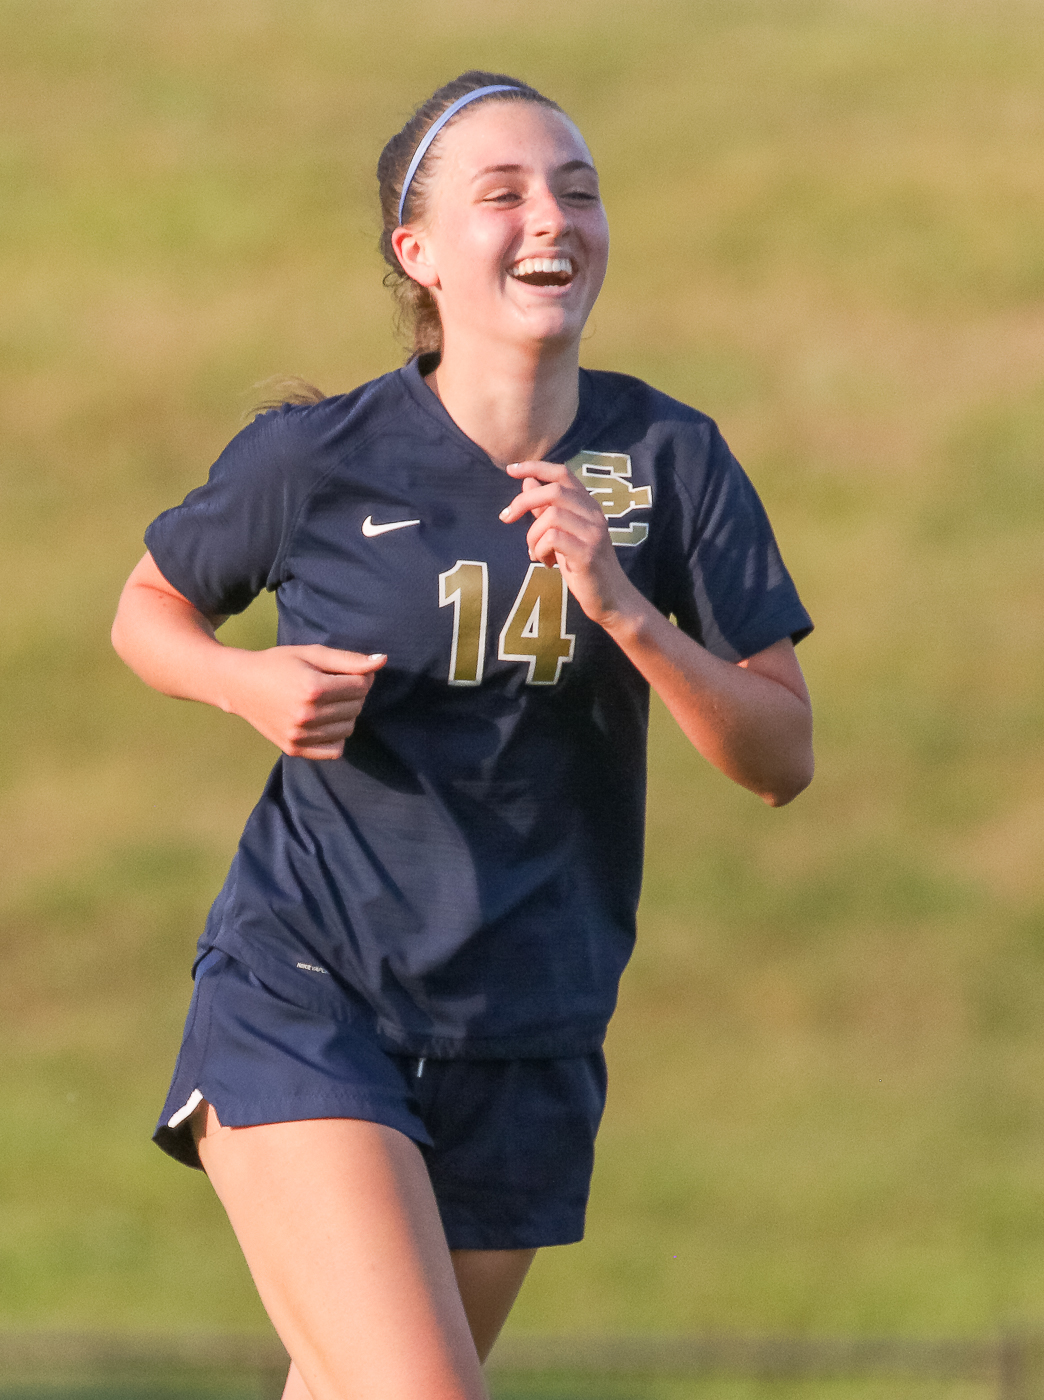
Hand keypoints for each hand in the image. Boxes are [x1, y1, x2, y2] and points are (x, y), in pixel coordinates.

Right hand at [224, 645, 385, 759]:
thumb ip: (348, 659)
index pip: (361, 686)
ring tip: (327, 702)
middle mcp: (307, 715)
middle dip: (354, 694)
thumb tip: (383, 661)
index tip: (346, 672)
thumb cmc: (278, 664)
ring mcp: (300, 735)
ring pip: (348, 728)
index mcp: (313, 688)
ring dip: (346, 714)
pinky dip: (336, 736)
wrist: (240, 686)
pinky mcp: (294, 749)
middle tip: (335, 685)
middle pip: (356, 707)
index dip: (361, 677)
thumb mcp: (312, 654)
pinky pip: (335, 750)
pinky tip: (323, 721)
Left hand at [499, 460, 637, 624]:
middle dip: (523, 502)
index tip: (510, 470)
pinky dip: (540, 550)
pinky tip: (545, 563)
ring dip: (532, 535)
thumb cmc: (584, 565)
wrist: (610, 598)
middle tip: (507, 518)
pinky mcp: (587, 553)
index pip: (563, 474)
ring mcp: (593, 533)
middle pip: (553, 491)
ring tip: (534, 552)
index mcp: (588, 506)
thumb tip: (528, 481)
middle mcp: (594, 514)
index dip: (535, 467)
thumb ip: (546, 508)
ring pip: (550, 516)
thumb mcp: (562, 533)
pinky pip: (553, 539)